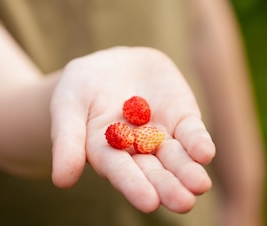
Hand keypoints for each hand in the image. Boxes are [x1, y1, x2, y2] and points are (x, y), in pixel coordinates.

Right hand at [50, 47, 214, 213]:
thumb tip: (61, 181)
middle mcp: (138, 151)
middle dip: (169, 186)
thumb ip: (66, 140)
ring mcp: (162, 134)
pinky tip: (204, 152)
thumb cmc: (80, 88)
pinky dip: (198, 141)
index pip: (121, 172)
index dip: (134, 185)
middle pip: (154, 171)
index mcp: (107, 154)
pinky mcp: (181, 116)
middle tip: (183, 202)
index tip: (149, 201)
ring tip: (198, 184)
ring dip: (188, 170)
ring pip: (177, 156)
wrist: (109, 64)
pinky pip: (192, 131)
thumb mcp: (67, 105)